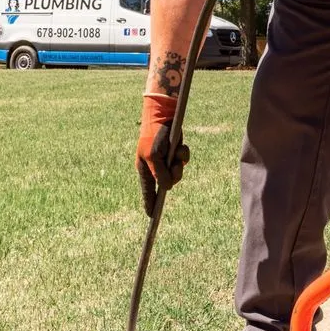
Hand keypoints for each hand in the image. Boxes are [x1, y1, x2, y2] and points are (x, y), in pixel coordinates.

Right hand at [136, 93, 189, 215]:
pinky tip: (180, 146)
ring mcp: (166, 159)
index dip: (149, 203)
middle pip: (168, 182)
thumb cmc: (154, 135)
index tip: (151, 216)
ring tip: (177, 152)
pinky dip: (184, 154)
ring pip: (178, 171)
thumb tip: (167, 188)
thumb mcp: (153, 156)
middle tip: (175, 166)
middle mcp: (156, 166)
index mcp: (145, 169)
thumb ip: (160, 174)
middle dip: (174, 175)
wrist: (163, 114)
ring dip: (179, 163)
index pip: (148, 191)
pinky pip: (183, 159)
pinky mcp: (175, 150)